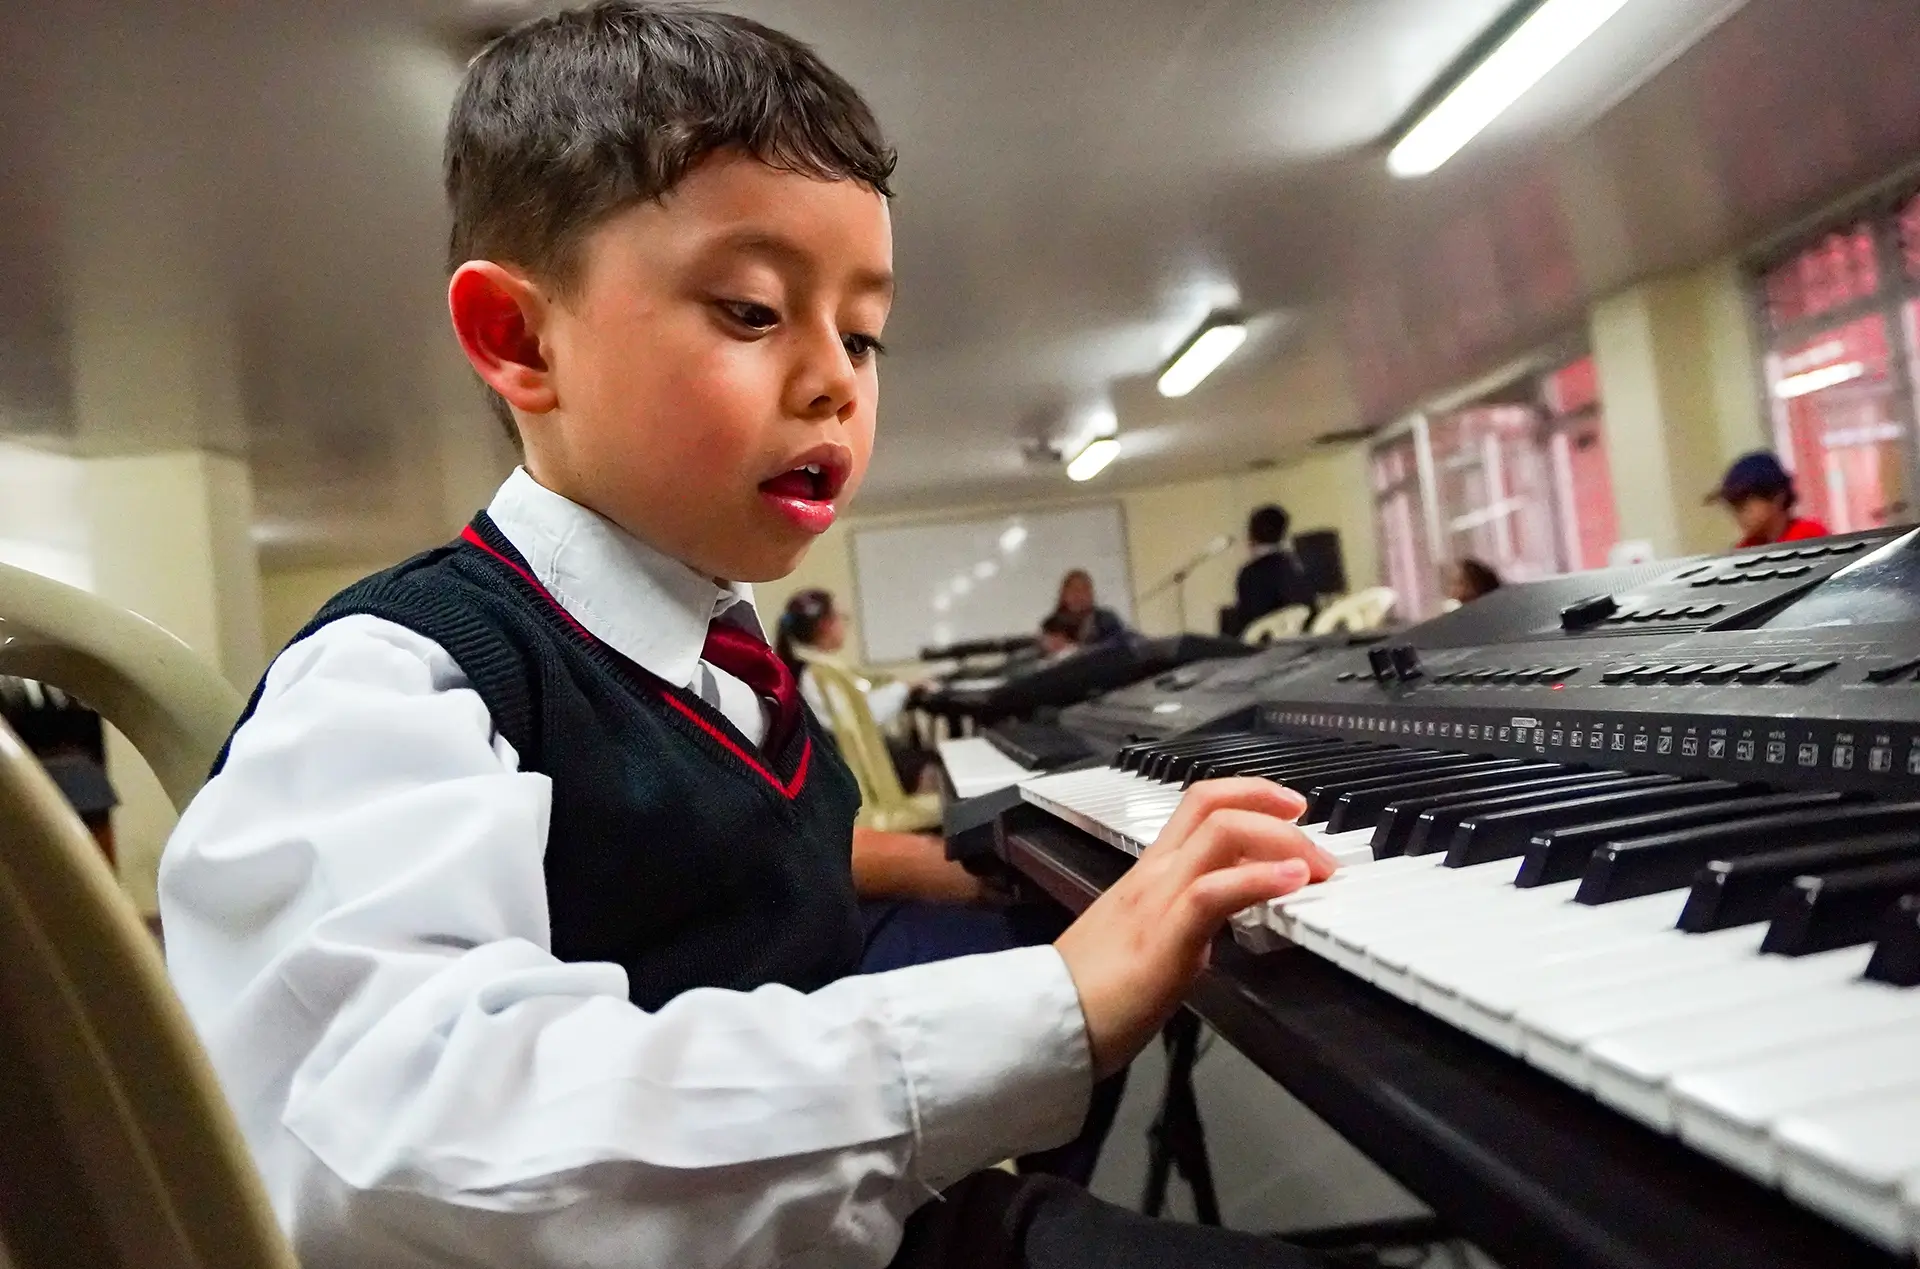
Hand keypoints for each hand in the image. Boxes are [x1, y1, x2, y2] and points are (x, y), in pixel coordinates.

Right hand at [1053, 778, 1335, 1078]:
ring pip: (1222, 835)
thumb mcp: (1144, 939)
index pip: (1199, 806)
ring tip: (1315, 866)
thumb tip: (1213, 927)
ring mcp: (1157, 901)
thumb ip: (1180, 924)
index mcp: (1147, 873)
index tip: (1289, 811)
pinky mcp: (1164, 938)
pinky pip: (1215, 891)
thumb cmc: (1090, 992)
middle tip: (1314, 839)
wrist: (1047, 1023)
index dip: (1250, 795)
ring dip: (1283, 843)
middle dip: (1273, 808)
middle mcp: (1153, 875)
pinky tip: (1291, 883)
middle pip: (1214, 804)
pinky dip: (1261, 878)